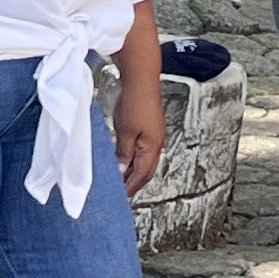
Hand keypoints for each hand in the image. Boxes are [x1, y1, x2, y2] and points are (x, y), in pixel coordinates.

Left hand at [114, 76, 169, 195]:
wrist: (141, 80)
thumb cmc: (135, 102)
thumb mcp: (125, 133)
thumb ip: (124, 154)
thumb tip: (122, 171)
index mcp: (153, 147)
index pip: (142, 175)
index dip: (131, 187)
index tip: (121, 197)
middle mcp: (157, 143)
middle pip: (146, 170)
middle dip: (134, 182)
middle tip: (122, 192)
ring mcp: (154, 136)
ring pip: (145, 161)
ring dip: (134, 171)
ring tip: (121, 178)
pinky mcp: (150, 129)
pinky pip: (143, 150)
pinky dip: (134, 159)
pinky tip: (125, 159)